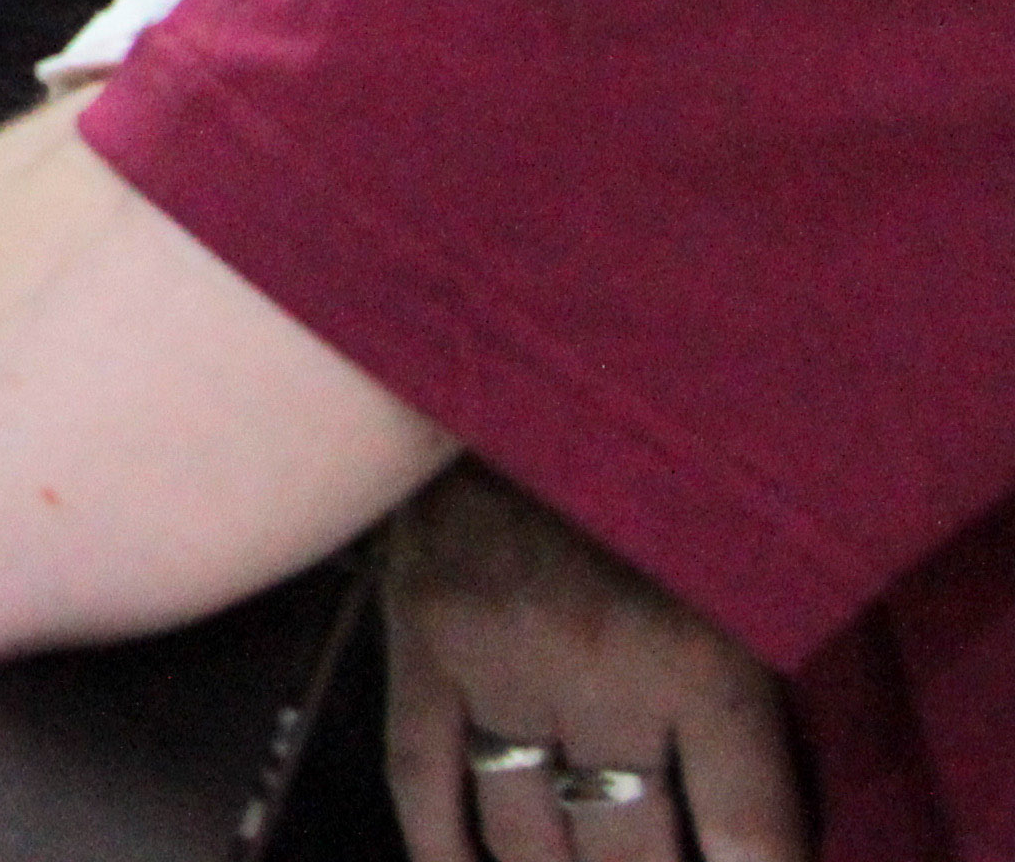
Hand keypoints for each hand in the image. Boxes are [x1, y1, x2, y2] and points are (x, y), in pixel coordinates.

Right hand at [382, 461, 802, 861]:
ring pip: (527, 831)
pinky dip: (442, 846)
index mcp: (702, 654)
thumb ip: (747, 678)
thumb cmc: (653, 460)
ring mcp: (496, 661)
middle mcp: (599, 673)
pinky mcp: (417, 638)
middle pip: (629, 849)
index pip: (746, 832)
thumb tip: (747, 804)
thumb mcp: (738, 562)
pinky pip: (421, 773)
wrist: (517, 353)